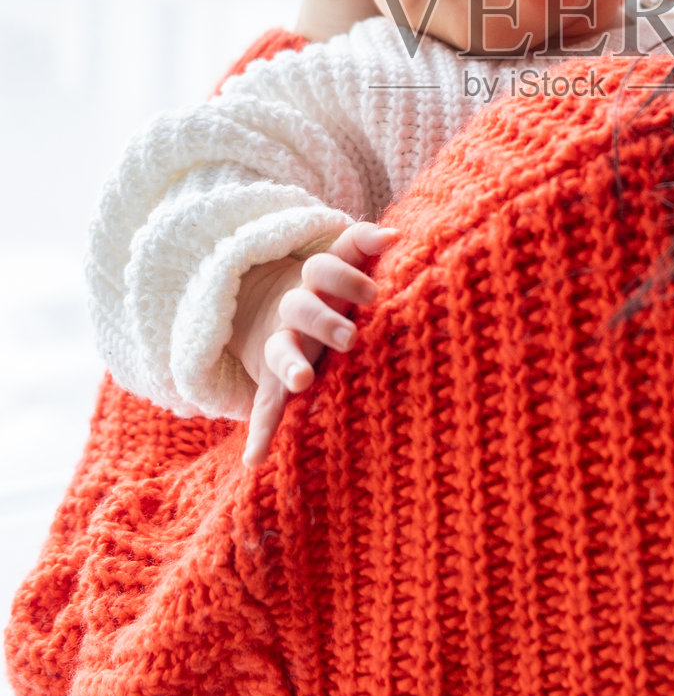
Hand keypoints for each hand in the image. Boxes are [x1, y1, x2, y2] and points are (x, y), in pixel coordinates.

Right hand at [230, 222, 398, 465]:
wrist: (273, 311)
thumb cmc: (330, 289)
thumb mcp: (343, 261)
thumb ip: (365, 242)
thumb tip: (395, 235)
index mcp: (313, 283)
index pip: (323, 269)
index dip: (346, 278)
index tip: (373, 293)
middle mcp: (293, 312)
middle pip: (301, 308)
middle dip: (323, 320)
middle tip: (350, 337)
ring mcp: (280, 347)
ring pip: (279, 352)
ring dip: (289, 365)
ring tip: (302, 381)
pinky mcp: (271, 382)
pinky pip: (265, 406)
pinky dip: (260, 433)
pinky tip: (255, 460)